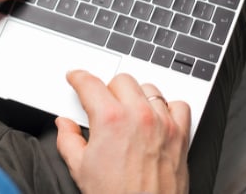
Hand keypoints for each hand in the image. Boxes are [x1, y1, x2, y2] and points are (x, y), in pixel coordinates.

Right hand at [55, 70, 190, 193]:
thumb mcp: (80, 168)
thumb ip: (68, 140)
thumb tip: (65, 126)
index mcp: (110, 119)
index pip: (90, 83)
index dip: (79, 78)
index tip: (77, 78)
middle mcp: (138, 115)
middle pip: (121, 80)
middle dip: (108, 89)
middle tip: (102, 104)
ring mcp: (162, 123)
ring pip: (149, 89)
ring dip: (137, 96)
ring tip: (128, 112)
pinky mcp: (180, 135)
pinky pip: (178, 106)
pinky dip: (168, 108)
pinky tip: (157, 118)